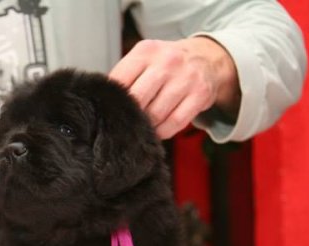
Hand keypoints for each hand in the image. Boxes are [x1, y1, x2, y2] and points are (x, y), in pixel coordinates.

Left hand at [109, 37, 240, 138]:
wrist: (206, 57)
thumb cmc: (166, 63)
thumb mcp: (144, 58)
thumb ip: (124, 76)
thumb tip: (103, 103)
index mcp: (147, 51)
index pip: (119, 80)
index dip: (113, 101)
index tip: (110, 110)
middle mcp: (167, 62)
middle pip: (137, 99)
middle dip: (130, 115)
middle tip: (126, 122)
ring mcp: (186, 78)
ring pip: (156, 114)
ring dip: (146, 126)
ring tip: (142, 126)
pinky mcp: (200, 95)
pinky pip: (175, 122)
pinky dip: (163, 131)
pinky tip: (158, 130)